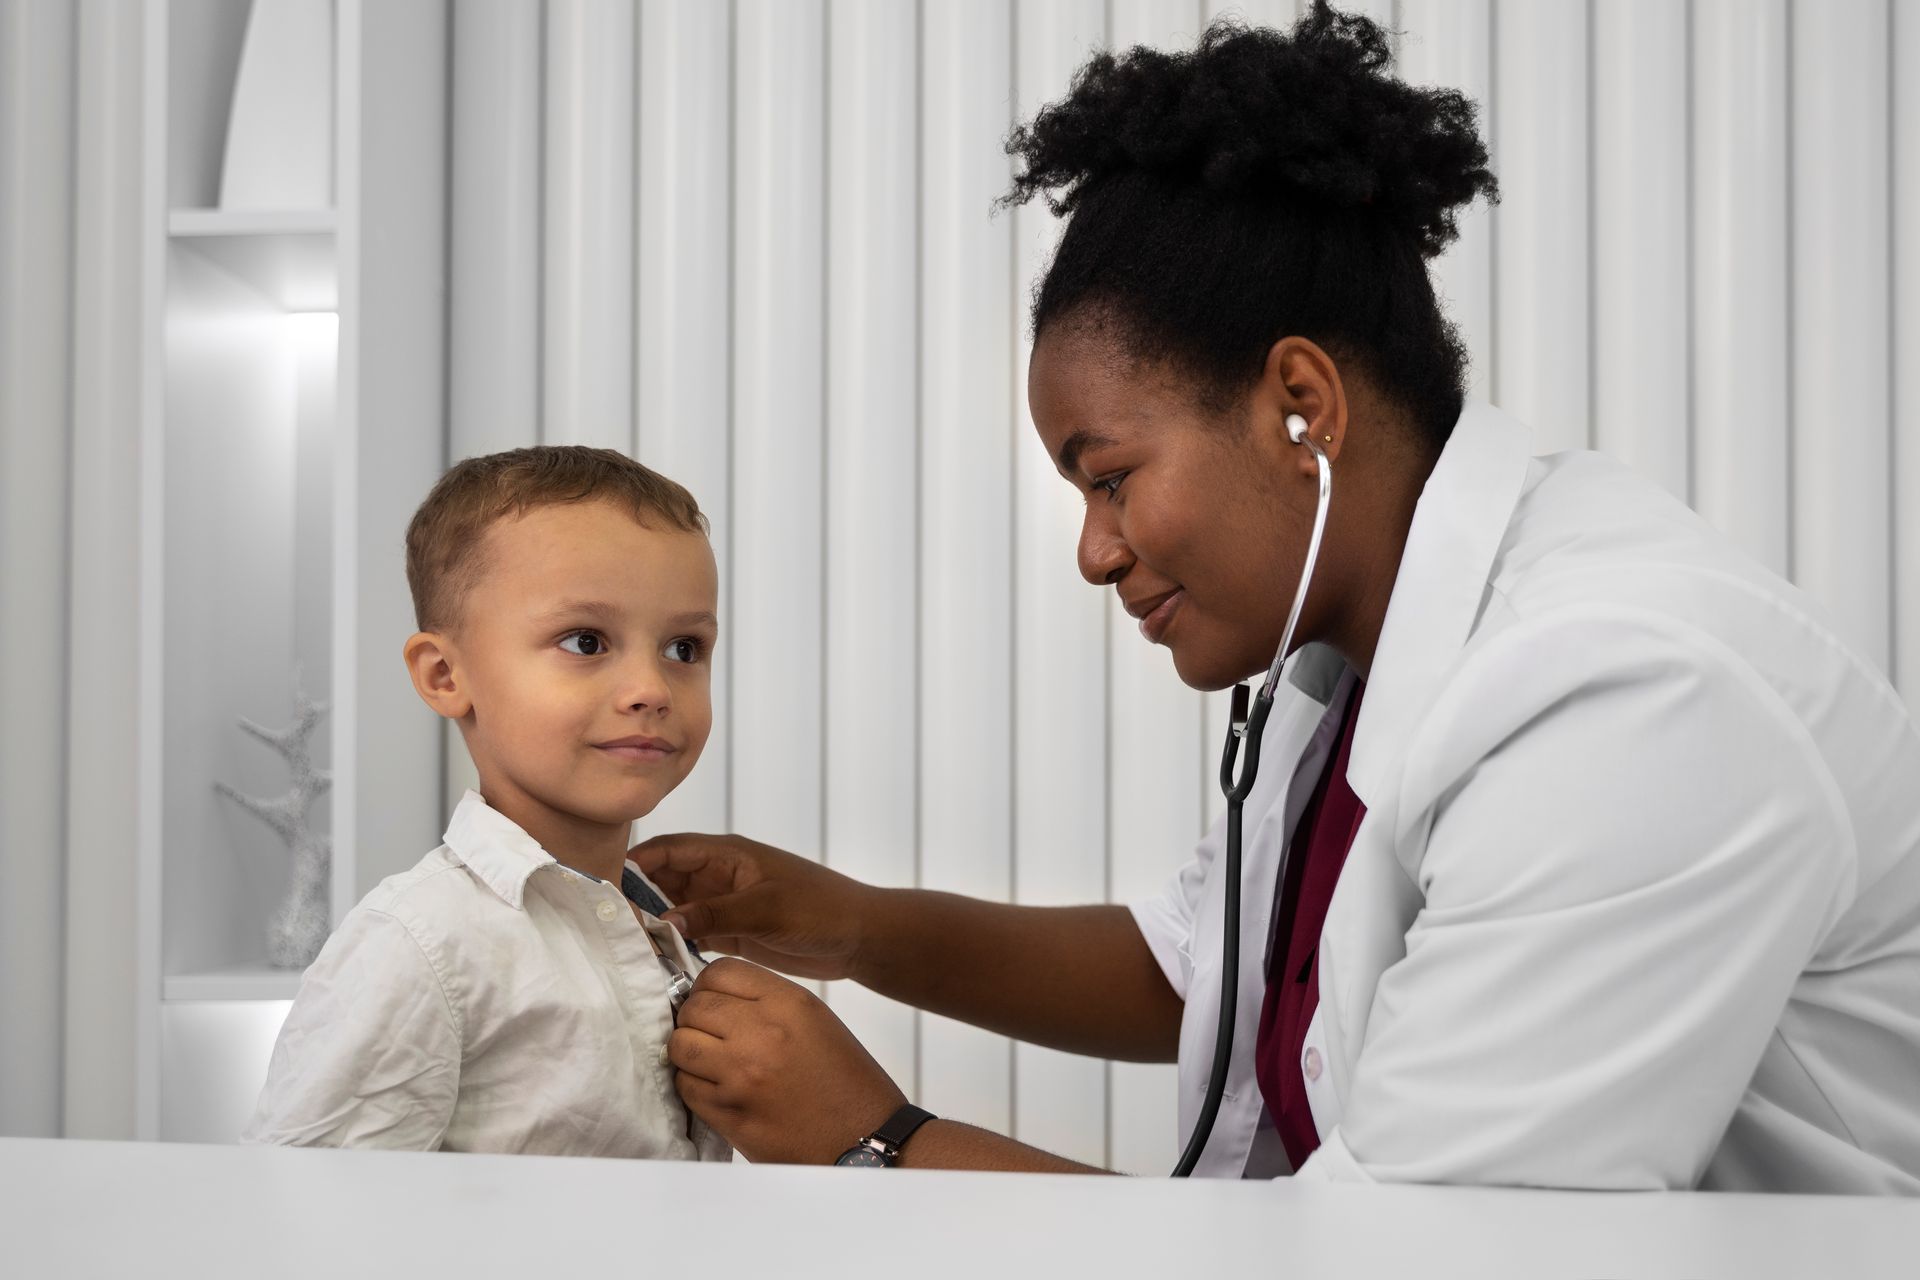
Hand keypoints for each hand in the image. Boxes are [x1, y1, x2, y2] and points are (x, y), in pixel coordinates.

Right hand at [630, 832, 876, 980]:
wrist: (858, 937)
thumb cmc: (820, 909)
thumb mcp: (766, 909)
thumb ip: (715, 913)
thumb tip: (663, 920)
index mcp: (727, 855)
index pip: (668, 851)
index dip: (635, 864)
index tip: (606, 889)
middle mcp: (720, 876)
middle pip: (664, 881)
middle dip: (637, 899)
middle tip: (611, 929)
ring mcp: (725, 905)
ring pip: (675, 909)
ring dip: (654, 925)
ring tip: (625, 949)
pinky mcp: (732, 932)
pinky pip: (692, 933)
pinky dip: (674, 944)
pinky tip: (655, 964)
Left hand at [670, 958, 906, 1163]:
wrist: (863, 1137)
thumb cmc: (844, 1080)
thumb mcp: (814, 1020)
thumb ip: (765, 1002)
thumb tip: (714, 997)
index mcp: (787, 1003)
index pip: (718, 972)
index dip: (709, 986)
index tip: (714, 1001)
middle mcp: (761, 1033)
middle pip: (693, 1007)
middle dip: (696, 1019)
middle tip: (712, 1035)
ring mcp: (740, 1075)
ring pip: (680, 1045)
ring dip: (690, 1053)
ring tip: (712, 1063)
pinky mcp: (728, 1113)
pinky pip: (685, 1086)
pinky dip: (694, 1086)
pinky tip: (718, 1090)